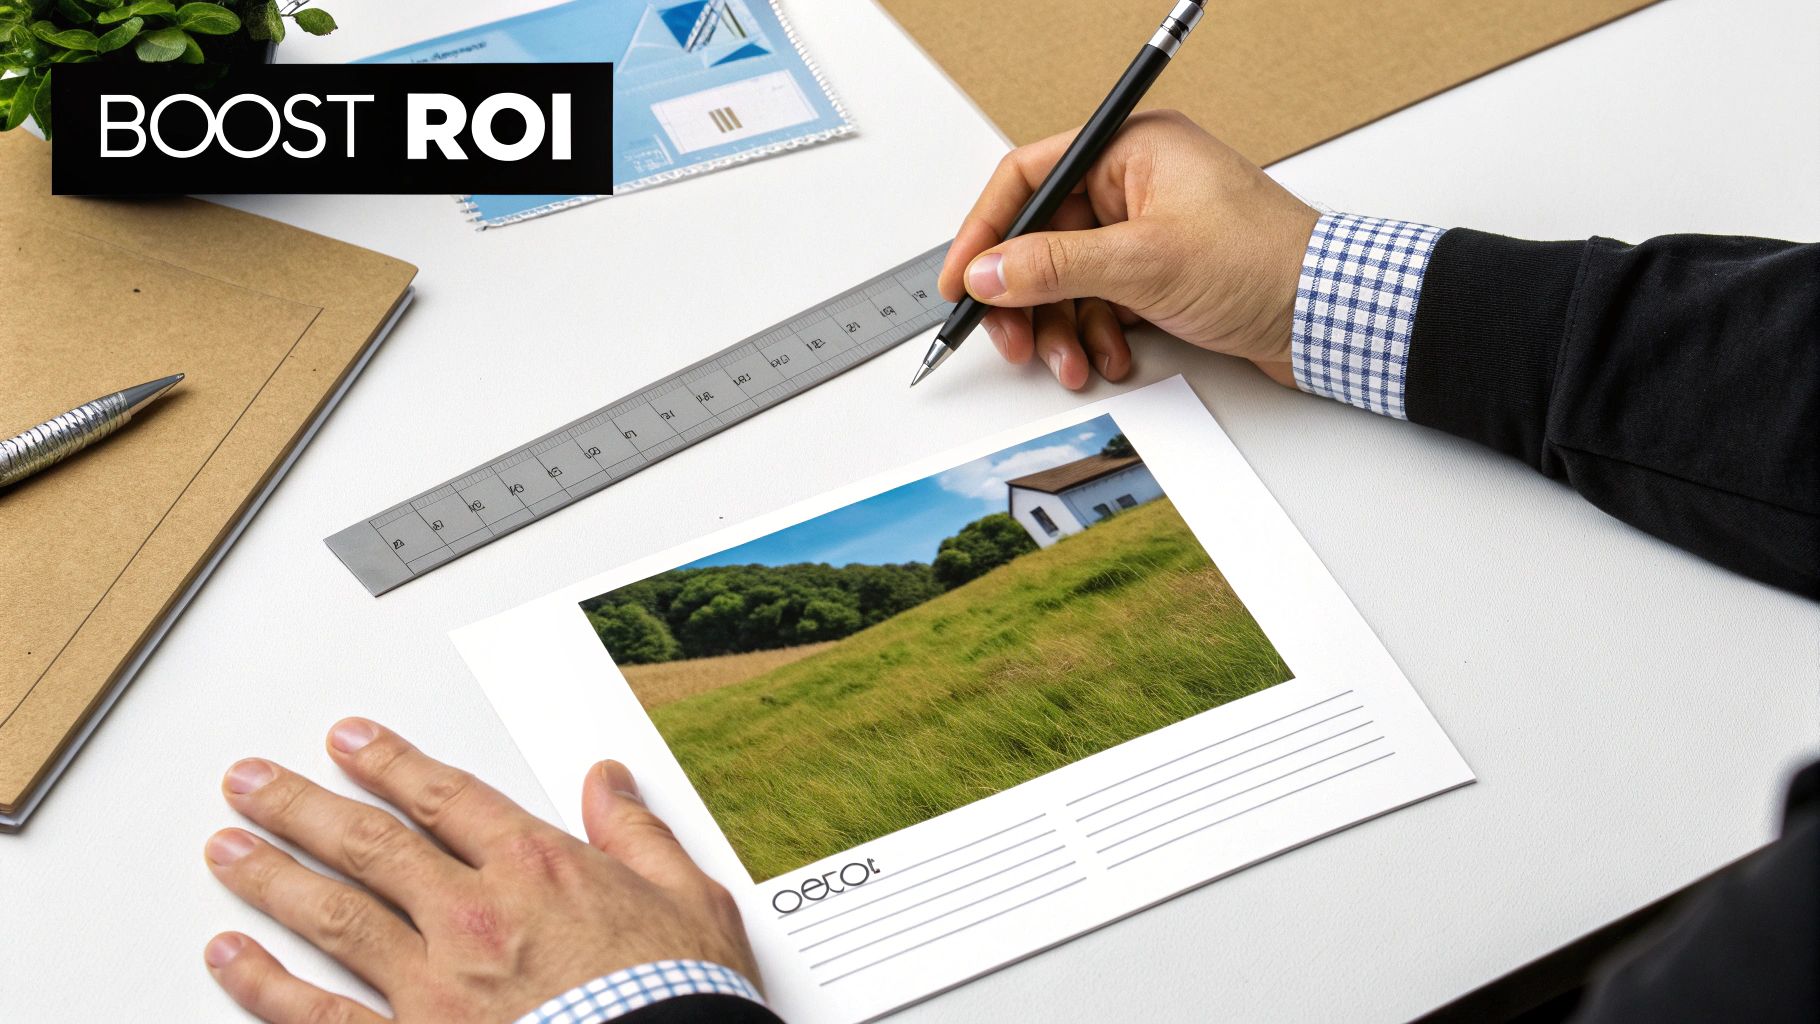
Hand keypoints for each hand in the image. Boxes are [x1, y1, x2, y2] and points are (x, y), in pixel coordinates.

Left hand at [201, 719, 756, 1022]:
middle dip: (303, 806)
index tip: (349, 741)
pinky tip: (230, 958)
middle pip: (371, 843)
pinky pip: (320, 1015)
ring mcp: (435, 985)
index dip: (390, 762)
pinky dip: (266, 986)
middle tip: (253, 782)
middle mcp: (474, 916)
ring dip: (272, 876)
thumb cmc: (680, 998)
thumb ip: (638, 836)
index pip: (446, 796)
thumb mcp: (690, 900)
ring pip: (334, 915)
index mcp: (538, 869)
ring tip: (228, 846)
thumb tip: (610, 783)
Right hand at [938, 109, 1319, 389]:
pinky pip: (1101, 301)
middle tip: (1011, 338)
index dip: (985, 232)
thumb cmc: (1266, 265)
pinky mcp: (1161, 273)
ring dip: (1061, 326)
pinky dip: (1096, 334)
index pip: (1028, 178)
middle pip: (1042, 237)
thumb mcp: (1143, 263)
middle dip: (1024, 296)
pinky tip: (1111, 356)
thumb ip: (1054, 265)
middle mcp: (1135, 184)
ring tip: (1071, 361)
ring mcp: (1148, 230)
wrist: (1331, 315)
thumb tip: (990, 271)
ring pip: (1068, 279)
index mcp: (1131, 150)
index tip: (962, 281)